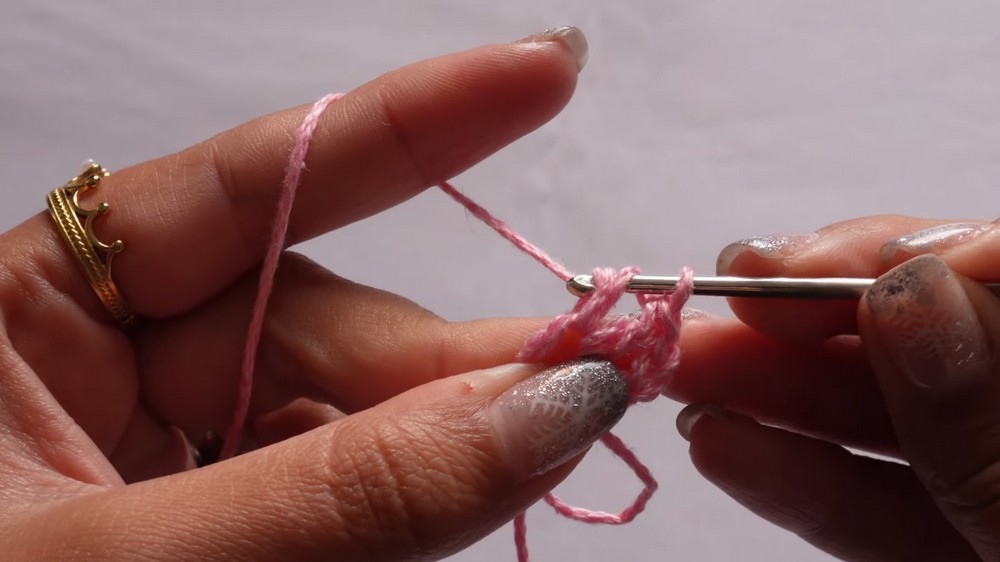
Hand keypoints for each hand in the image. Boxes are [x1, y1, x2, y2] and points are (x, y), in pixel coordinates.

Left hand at [0, 30, 626, 560]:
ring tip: (535, 457)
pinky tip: (458, 507)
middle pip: (336, 327)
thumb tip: (553, 403)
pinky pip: (351, 488)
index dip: (417, 123)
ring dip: (446, 452)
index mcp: (39, 312)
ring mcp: (181, 447)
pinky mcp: (230, 520)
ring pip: (361, 418)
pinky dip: (410, 510)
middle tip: (602, 382)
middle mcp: (120, 362)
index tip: (552, 72)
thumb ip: (347, 493)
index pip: (257, 182)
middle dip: (462, 363)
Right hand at [667, 216, 999, 559]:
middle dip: (801, 316)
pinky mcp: (944, 550)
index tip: (796, 266)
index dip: (896, 256)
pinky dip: (790, 476)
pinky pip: (869, 505)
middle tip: (709, 299)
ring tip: (679, 367)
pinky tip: (716, 444)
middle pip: (915, 338)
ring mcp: (987, 485)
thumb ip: (984, 419)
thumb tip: (905, 287)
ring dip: (768, 389)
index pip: (996, 280)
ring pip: (878, 417)